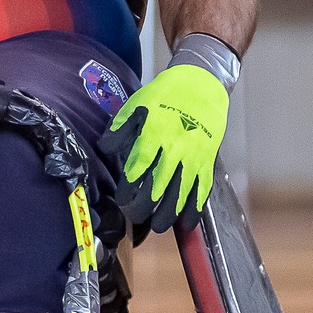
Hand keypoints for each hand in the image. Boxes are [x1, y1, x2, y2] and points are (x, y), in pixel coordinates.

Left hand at [94, 63, 228, 234]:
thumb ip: (120, 129)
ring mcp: (194, 157)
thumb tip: (105, 149)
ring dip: (168, 214)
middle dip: (144, 206)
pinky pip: (202, 190)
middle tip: (134, 216)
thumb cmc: (164, 96)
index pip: (138, 168)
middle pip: (158, 186)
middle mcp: (175, 149)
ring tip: (157, 226)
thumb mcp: (136, 105)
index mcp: (154, 134)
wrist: (201, 86)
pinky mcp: (207, 162)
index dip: (128, 187)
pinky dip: (195, 209)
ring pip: (180, 193)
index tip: (121, 199)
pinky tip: (186, 224)